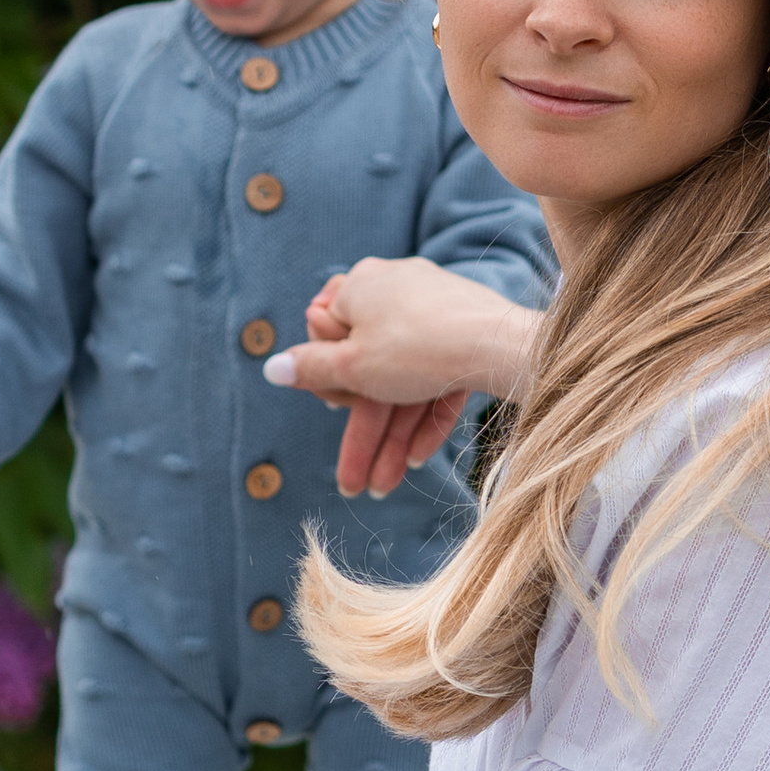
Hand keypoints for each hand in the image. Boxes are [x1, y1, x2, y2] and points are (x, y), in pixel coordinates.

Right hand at [264, 257, 541, 501]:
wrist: (499, 345)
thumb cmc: (416, 349)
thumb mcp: (351, 367)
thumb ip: (309, 368)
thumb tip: (270, 367)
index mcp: (360, 285)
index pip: (326, 330)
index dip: (330, 375)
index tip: (340, 404)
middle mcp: (394, 287)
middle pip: (367, 366)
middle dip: (362, 428)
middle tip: (354, 479)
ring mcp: (432, 307)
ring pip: (402, 379)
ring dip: (392, 435)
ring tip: (384, 486)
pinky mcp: (465, 328)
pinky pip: (435, 373)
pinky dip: (425, 413)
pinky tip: (421, 458)